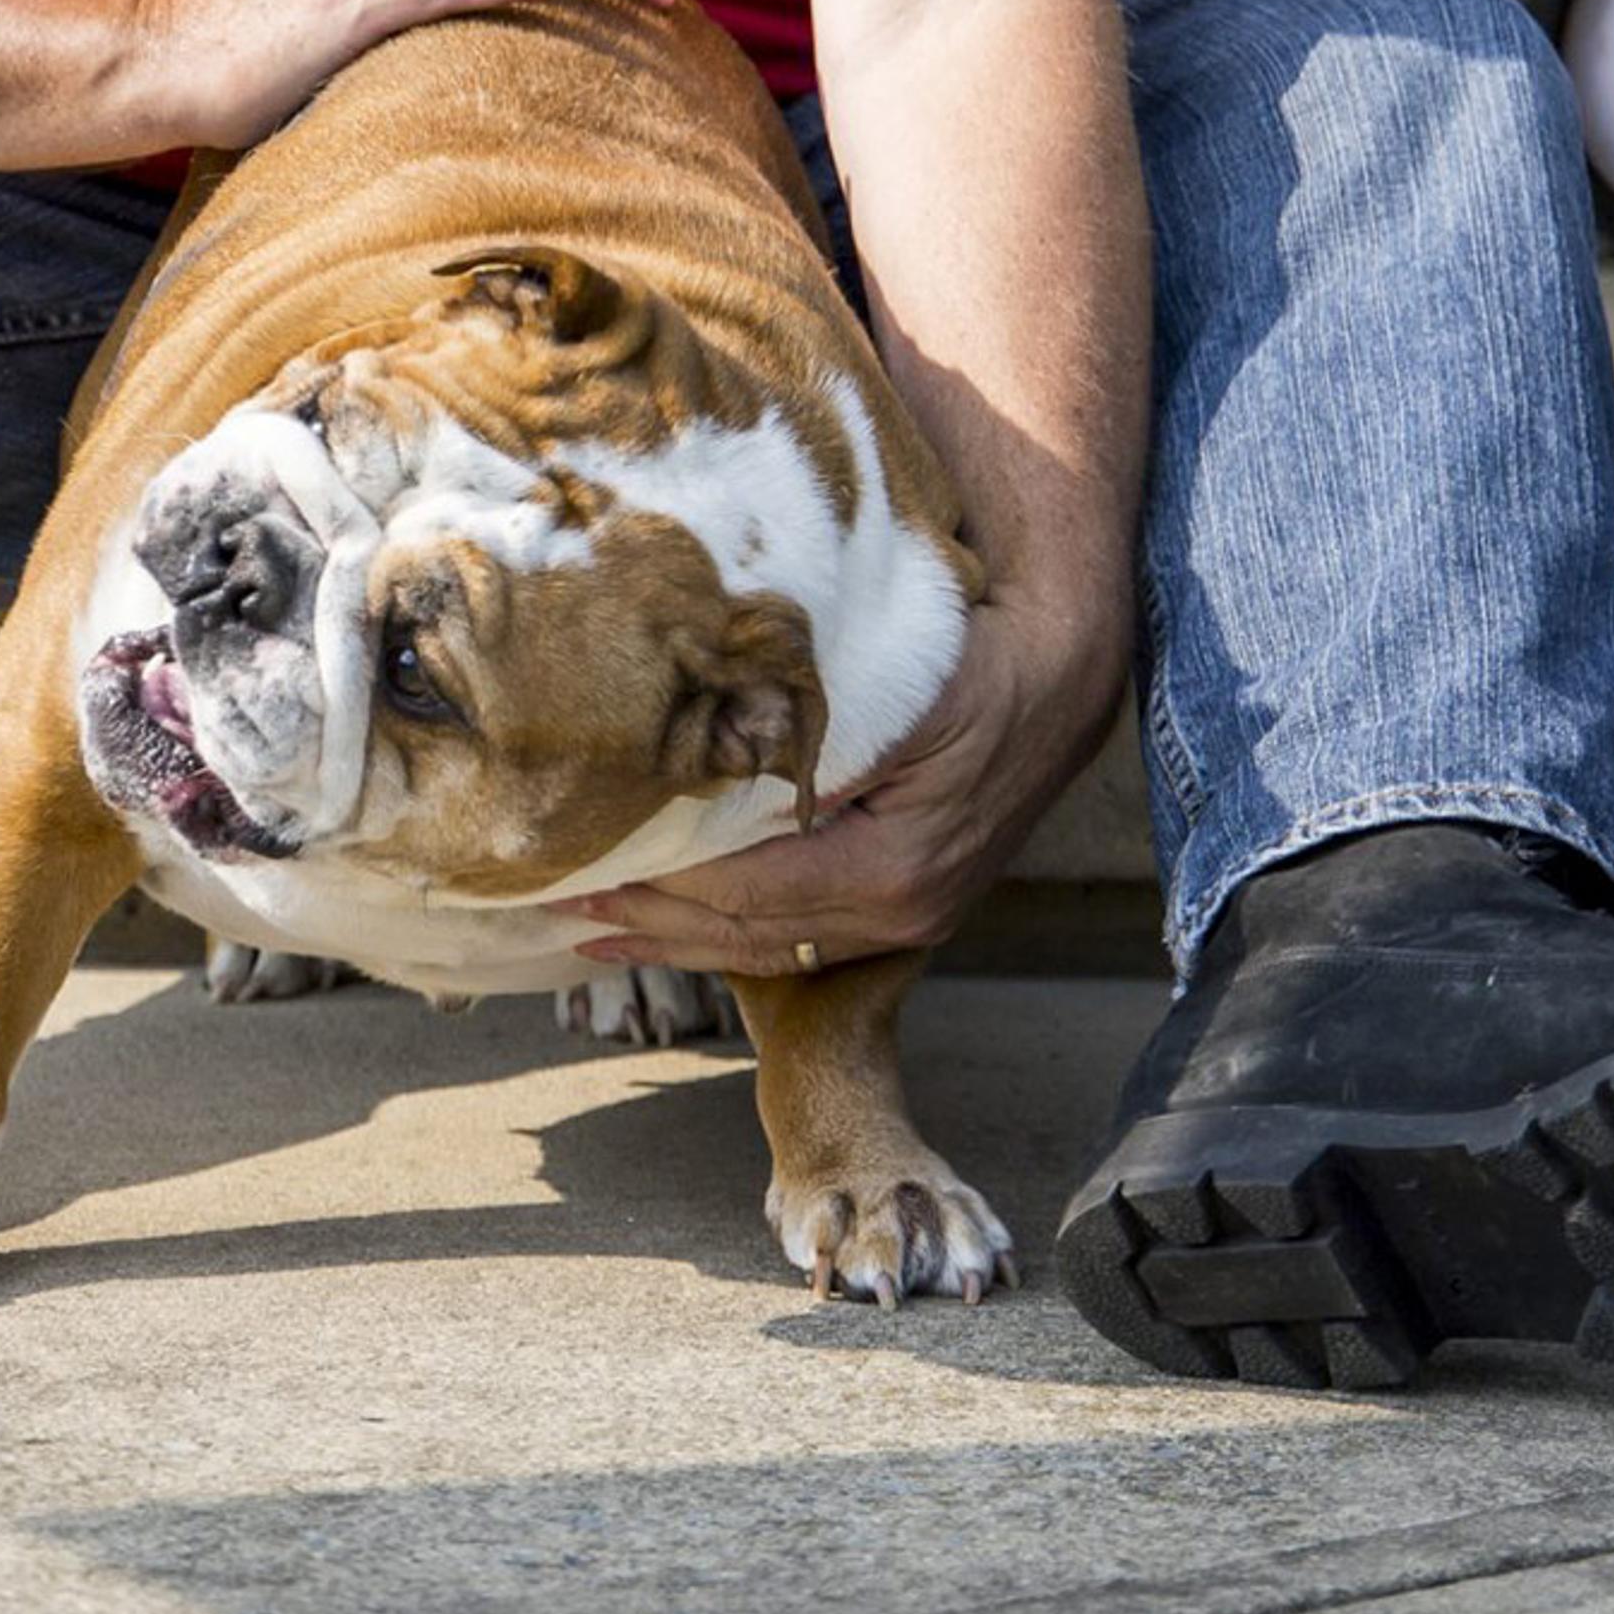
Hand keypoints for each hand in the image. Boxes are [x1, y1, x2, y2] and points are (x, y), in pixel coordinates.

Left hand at [572, 585, 1127, 980]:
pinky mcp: (903, 904)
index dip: (657, 886)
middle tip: (555, 905)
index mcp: (888, 872)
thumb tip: (698, 764)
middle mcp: (897, 914)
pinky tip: (678, 925)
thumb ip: (800, 742)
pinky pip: (799, 934)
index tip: (581, 866)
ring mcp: (905, 920)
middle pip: (746, 936)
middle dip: (647, 925)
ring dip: (678, 939)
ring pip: (768, 947)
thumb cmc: (966, 666)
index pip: (743, 893)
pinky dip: (730, 930)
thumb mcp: (884, 695)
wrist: (1058, 674)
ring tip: (591, 929)